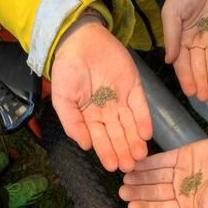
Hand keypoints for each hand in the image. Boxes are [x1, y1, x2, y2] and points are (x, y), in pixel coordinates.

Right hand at [52, 20, 151, 171]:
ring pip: (130, 124)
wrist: (80, 40)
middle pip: (117, 135)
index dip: (106, 153)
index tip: (112, 167)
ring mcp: (122, 100)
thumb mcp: (62, 99)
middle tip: (129, 166)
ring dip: (135, 140)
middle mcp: (107, 112)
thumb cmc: (67, 69)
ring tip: (139, 155)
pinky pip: (140, 106)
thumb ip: (71, 123)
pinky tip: (145, 134)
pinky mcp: (134, 87)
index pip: (100, 139)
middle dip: (123, 151)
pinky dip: (143, 120)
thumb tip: (84, 146)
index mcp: (89, 117)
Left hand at [119, 137, 207, 207]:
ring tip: (126, 177)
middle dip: (138, 192)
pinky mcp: (181, 156)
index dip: (145, 207)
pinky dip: (148, 162)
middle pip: (154, 192)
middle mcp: (180, 191)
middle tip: (122, 191)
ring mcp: (180, 173)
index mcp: (186, 207)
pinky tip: (136, 164)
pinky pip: (161, 160)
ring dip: (140, 177)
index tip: (130, 206)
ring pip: (154, 176)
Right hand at [162, 0, 207, 100]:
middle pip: (198, 65)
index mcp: (180, 39)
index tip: (190, 92)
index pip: (183, 63)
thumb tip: (168, 61)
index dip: (186, 78)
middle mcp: (196, 40)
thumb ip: (171, 37)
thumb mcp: (172, 14)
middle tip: (204, 98)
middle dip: (201, 82)